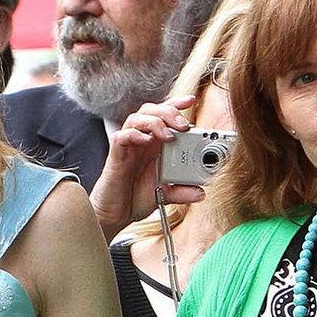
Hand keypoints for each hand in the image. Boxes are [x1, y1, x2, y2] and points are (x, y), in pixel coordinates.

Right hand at [90, 97, 205, 241]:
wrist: (115, 215)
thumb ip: (182, 192)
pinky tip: (146, 140)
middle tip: (183, 125)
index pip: (164, 115)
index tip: (191, 101)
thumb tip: (201, 193)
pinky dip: (135, 134)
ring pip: (137, 118)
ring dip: (155, 122)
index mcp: (154, 144)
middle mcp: (141, 141)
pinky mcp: (116, 155)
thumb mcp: (165, 195)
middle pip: (152, 110)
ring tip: (168, 135)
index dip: (176, 104)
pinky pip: (122, 136)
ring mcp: (128, 147)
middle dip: (169, 112)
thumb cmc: (135, 199)